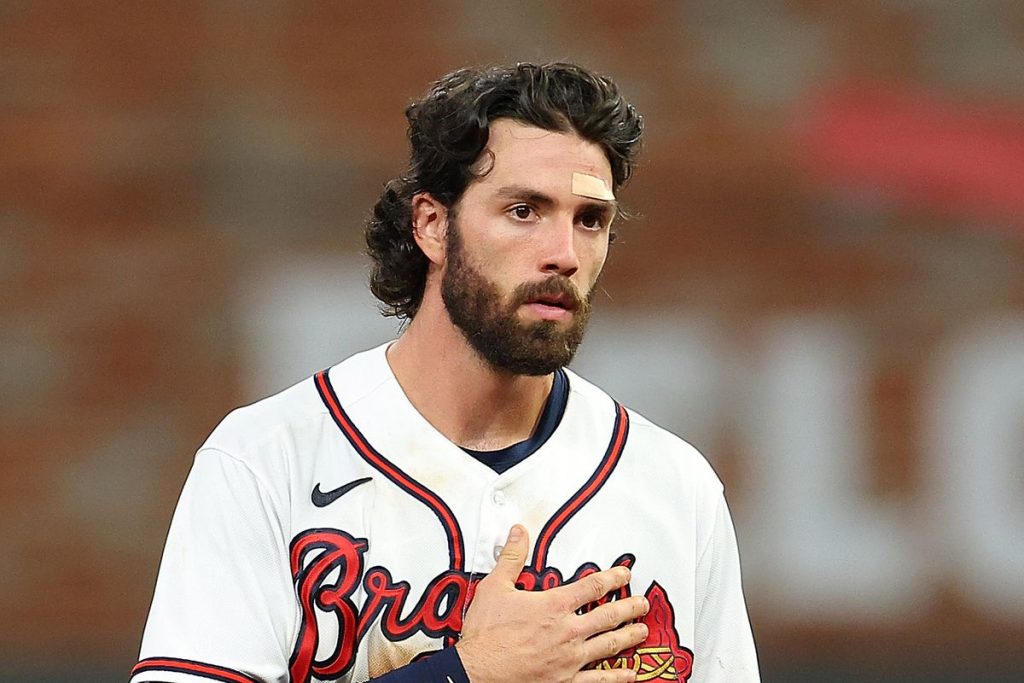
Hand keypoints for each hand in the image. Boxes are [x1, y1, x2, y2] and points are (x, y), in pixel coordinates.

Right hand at [456, 524, 649, 682]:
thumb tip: (518, 533)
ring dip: (629, 636)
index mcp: (554, 606)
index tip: (625, 574)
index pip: (593, 586)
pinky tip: (629, 674)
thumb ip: (511, 558)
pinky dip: (616, 676)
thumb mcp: (495, 587)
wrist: (478, 672)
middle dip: (629, 607)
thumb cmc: (486, 636)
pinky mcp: (565, 680)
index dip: (613, 578)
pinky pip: (597, 679)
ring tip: (643, 630)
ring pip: (609, 644)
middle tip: (643, 602)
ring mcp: (569, 658)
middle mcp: (568, 632)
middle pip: (608, 615)